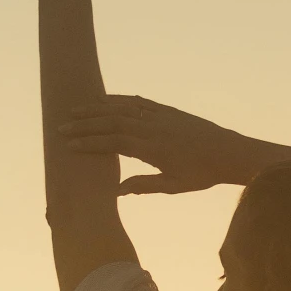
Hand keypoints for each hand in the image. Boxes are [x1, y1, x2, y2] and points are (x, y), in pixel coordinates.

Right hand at [58, 96, 244, 195]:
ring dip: (97, 108)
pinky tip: (105, 100)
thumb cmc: (202, 174)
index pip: (114, 142)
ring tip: (75, 109)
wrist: (229, 152)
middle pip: (112, 121)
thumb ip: (143, 186)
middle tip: (61, 127)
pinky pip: (139, 101)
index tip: (68, 146)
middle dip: (85, 124)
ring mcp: (160, 116)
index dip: (90, 143)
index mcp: (153, 148)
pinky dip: (120, 99)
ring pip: (123, 108)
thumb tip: (115, 191)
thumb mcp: (173, 185)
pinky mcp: (168, 110)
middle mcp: (154, 128)